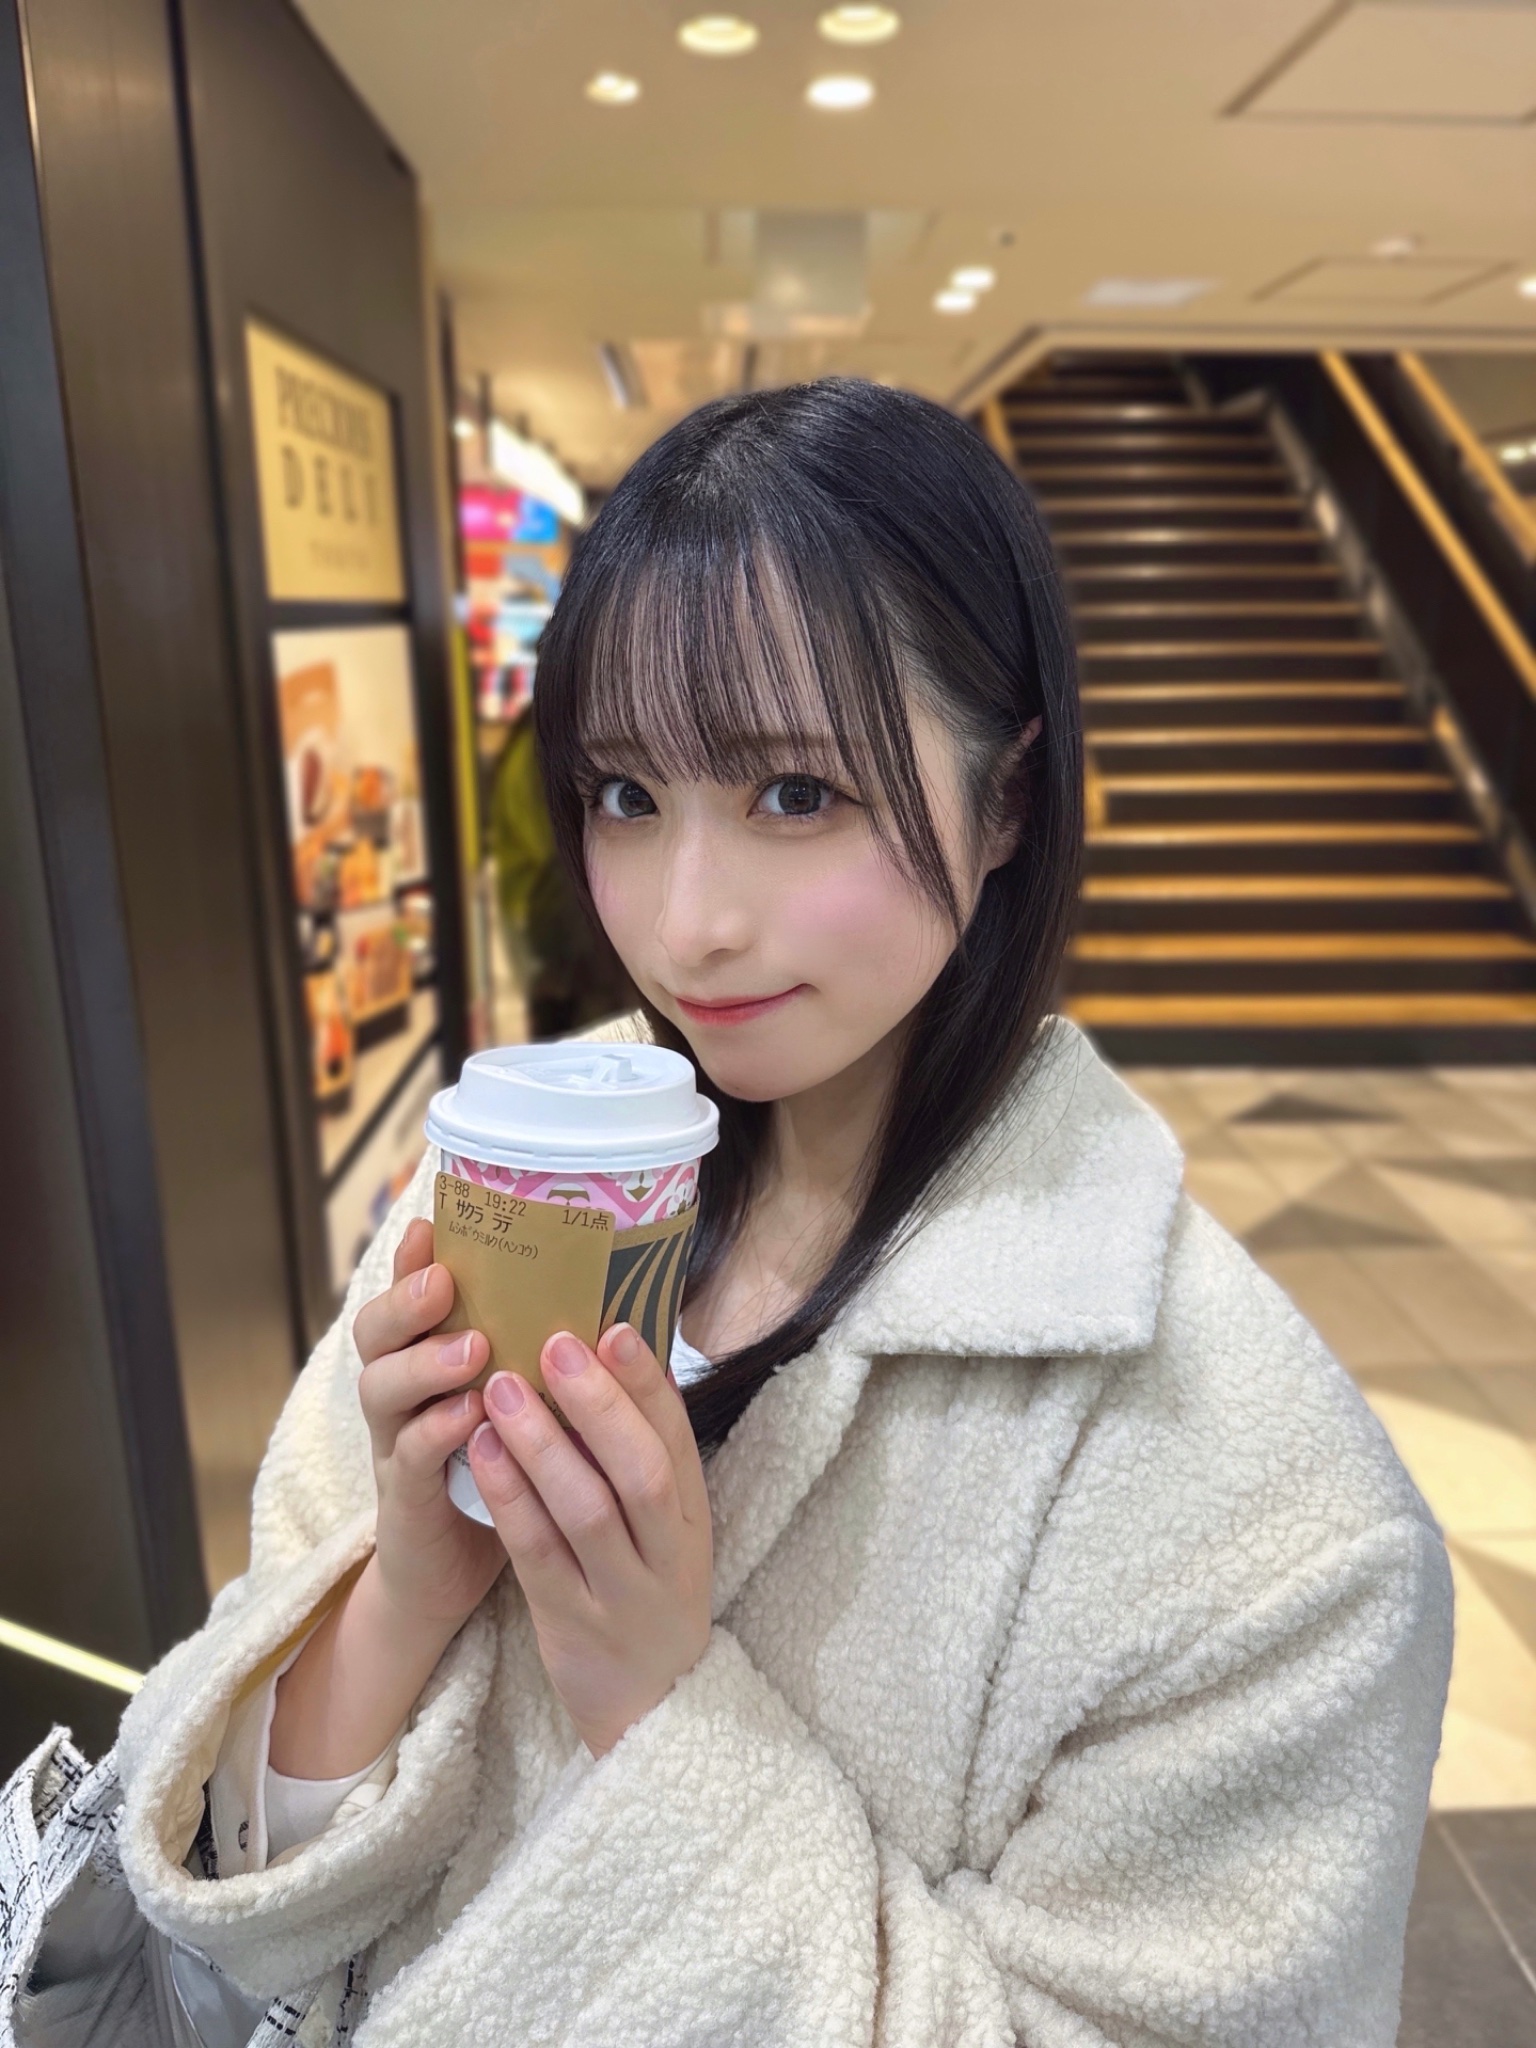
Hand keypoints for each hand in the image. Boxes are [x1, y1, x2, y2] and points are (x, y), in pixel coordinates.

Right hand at [353, 1216, 507, 1629]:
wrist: (454, 1573)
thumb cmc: (502, 1471)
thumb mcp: (517, 1402)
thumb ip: (534, 1352)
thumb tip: (601, 1291)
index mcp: (427, 1361)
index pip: (408, 1298)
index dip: (412, 1261)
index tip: (432, 1223)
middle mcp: (400, 1395)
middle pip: (375, 1332)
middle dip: (406, 1300)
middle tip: (445, 1282)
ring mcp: (393, 1444)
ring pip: (381, 1388)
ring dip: (425, 1363)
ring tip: (473, 1348)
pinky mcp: (403, 1498)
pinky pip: (408, 1457)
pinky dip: (437, 1433)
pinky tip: (471, 1419)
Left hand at [467, 1323, 712, 1757]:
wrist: (652, 1711)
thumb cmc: (647, 1593)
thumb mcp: (665, 1531)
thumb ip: (642, 1460)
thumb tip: (611, 1362)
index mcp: (693, 1520)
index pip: (677, 1440)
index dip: (648, 1383)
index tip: (615, 1326)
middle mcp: (667, 1554)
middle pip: (642, 1471)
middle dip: (598, 1403)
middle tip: (554, 1343)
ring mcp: (621, 1594)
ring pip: (586, 1510)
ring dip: (542, 1443)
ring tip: (500, 1387)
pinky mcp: (571, 1626)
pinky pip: (537, 1555)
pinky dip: (510, 1498)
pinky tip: (481, 1451)